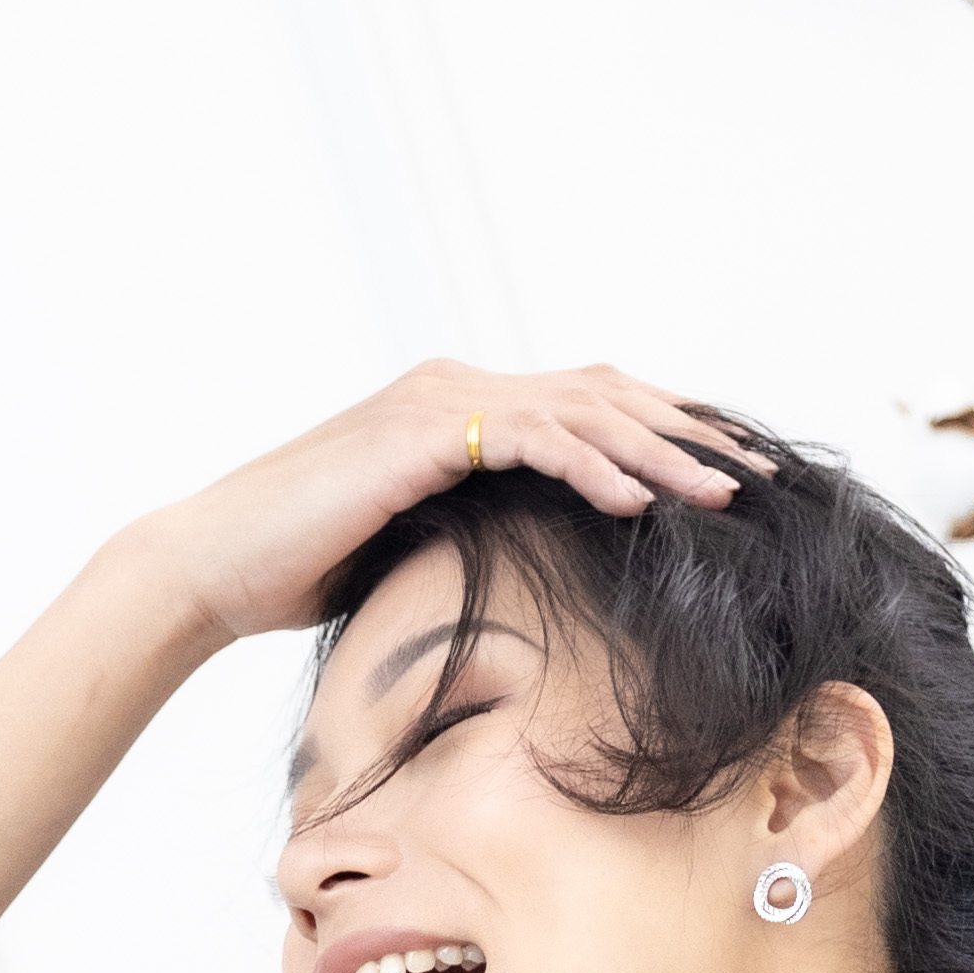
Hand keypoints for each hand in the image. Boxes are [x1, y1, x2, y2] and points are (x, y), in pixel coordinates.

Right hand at [137, 362, 761, 653]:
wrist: (212, 566)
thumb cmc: (301, 574)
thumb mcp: (414, 555)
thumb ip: (476, 541)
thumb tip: (538, 586)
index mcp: (464, 409)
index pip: (590, 408)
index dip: (666, 437)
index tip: (730, 476)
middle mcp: (459, 386)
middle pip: (606, 396)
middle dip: (690, 434)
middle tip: (761, 474)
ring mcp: (440, 401)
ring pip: (582, 410)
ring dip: (661, 451)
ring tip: (724, 491)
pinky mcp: (420, 432)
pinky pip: (530, 439)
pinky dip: (591, 464)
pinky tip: (640, 499)